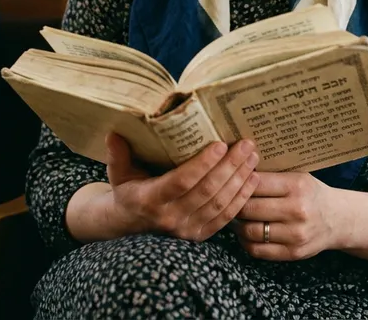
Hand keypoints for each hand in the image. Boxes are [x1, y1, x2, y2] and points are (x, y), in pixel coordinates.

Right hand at [101, 133, 260, 241]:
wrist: (129, 227)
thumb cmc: (127, 192)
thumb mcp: (118, 173)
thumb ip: (117, 154)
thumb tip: (114, 132)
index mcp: (150, 199)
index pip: (182, 181)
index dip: (203, 164)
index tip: (220, 144)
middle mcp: (170, 218)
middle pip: (207, 191)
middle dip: (230, 166)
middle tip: (246, 144)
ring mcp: (186, 230)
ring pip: (220, 204)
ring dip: (240, 179)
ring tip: (252, 156)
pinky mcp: (199, 236)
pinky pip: (225, 218)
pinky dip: (242, 198)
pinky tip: (253, 179)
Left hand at [235, 172, 338, 259]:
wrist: (338, 219)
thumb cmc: (311, 193)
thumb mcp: (297, 176)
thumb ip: (272, 176)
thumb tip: (236, 169)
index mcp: (297, 185)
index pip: (256, 182)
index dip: (238, 180)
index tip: (230, 179)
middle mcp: (297, 210)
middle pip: (250, 208)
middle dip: (234, 204)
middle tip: (226, 199)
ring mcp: (296, 234)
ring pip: (250, 231)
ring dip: (237, 224)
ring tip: (233, 216)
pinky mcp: (293, 253)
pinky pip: (258, 250)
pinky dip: (245, 242)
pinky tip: (244, 232)